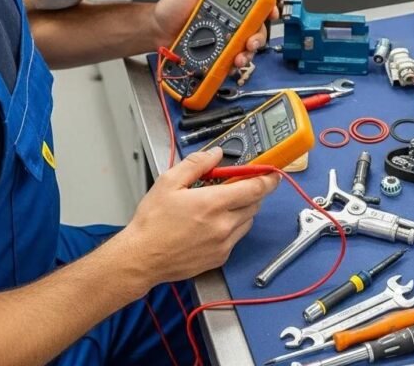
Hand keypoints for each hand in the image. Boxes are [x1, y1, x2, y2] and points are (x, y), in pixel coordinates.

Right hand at [121, 148, 278, 286]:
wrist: (140, 259)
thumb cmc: (152, 222)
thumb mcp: (169, 182)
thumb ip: (196, 164)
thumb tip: (216, 154)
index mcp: (212, 204)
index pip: (254, 188)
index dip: (267, 179)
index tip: (273, 172)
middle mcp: (223, 225)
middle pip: (254, 204)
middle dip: (252, 191)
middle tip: (238, 184)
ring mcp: (223, 244)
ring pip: (247, 221)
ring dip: (243, 209)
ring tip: (221, 204)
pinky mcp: (219, 258)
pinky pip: (237, 237)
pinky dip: (233, 226)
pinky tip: (214, 222)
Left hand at [151, 0, 278, 68]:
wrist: (156, 31)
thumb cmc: (170, 7)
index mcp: (226, 3)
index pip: (253, 4)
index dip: (267, 8)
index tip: (271, 13)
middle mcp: (229, 20)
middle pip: (256, 28)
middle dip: (259, 36)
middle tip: (251, 42)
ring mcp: (224, 38)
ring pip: (247, 46)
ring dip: (248, 52)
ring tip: (240, 57)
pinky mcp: (218, 53)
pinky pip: (232, 59)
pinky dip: (235, 63)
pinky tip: (231, 63)